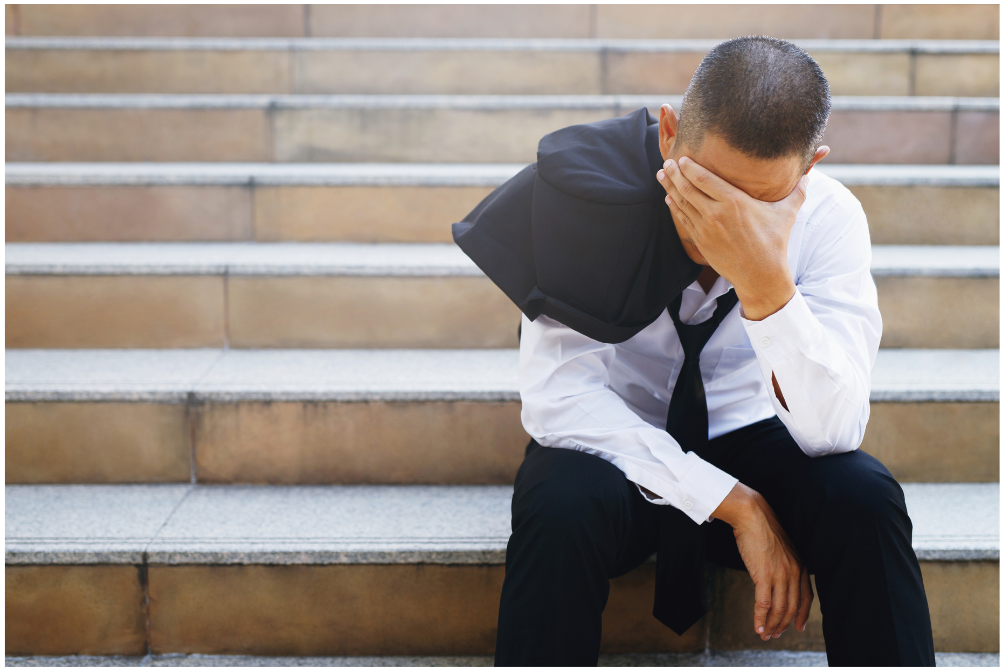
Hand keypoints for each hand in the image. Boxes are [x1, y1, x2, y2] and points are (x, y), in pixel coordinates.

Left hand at [657, 157, 806, 320]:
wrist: (760, 275)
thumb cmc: (774, 243)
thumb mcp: (787, 213)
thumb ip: (797, 191)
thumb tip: (810, 174)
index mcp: (734, 202)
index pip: (705, 179)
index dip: (690, 167)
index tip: (682, 157)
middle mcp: (716, 213)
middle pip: (688, 188)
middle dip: (674, 173)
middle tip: (666, 161)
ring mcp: (706, 228)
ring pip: (682, 203)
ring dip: (670, 187)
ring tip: (661, 174)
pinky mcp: (701, 242)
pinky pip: (683, 220)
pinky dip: (675, 207)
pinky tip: (669, 198)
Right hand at [712, 483, 811, 639]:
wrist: (752, 514)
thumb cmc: (763, 529)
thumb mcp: (781, 549)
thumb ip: (783, 564)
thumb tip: (776, 578)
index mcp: (801, 565)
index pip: (806, 597)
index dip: (802, 614)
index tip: (798, 626)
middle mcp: (794, 572)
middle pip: (792, 607)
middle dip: (783, 624)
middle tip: (774, 634)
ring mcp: (780, 574)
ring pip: (779, 608)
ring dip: (771, 625)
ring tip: (764, 634)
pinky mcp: (764, 574)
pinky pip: (763, 603)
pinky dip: (760, 618)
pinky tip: (757, 626)